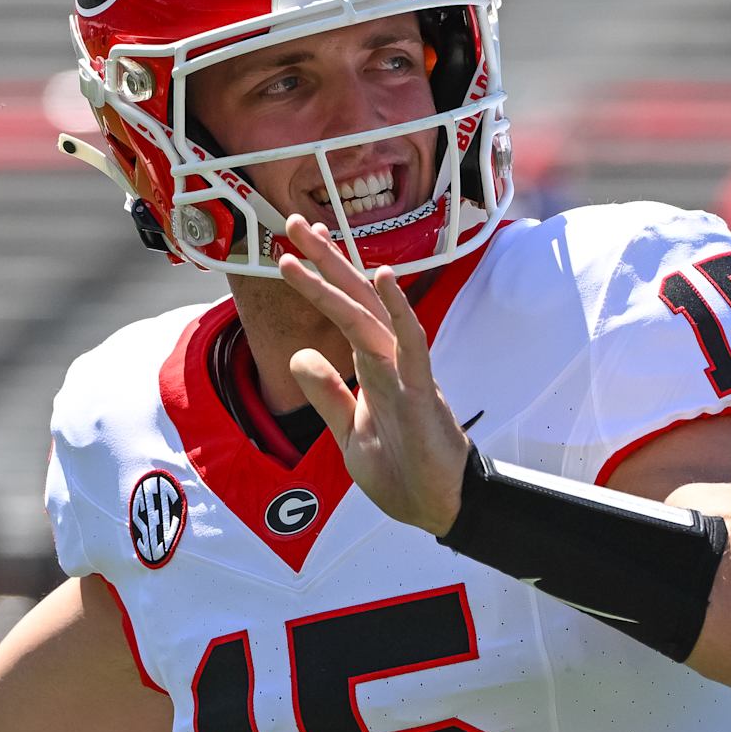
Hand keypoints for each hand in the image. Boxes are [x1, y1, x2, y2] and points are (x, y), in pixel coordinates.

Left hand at [278, 217, 469, 534]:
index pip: (345, 312)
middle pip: (355, 299)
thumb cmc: (401, 472)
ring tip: (312, 241)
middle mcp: (390, 360)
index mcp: (373, 368)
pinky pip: (410, 342)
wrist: (437, 510)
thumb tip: (301, 354)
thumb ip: (327, 394)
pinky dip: (396, 309)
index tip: (295, 248)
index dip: (321, 279)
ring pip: (370, 313)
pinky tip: (382, 277)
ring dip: (341, 276)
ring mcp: (407, 371)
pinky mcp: (421, 390)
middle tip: (292, 222)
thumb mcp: (348, 434)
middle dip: (325, 260)